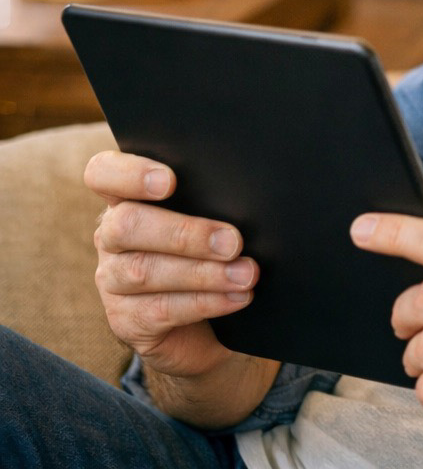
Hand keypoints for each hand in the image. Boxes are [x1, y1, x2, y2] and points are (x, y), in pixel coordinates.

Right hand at [84, 150, 259, 378]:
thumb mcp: (207, 217)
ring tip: (246, 274)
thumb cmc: (209, 249)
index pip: (102, 173)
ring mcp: (112, 279)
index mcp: (126, 197)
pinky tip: (237, 297)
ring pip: (144, 271)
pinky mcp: (125, 319)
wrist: (203, 319)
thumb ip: (212, 200)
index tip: (169, 181)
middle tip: (233, 242)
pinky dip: (205, 302)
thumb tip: (250, 198)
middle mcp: (111, 235)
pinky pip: (160, 309)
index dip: (129, 173)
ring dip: (203, 273)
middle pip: (127, 224)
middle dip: (185, 233)